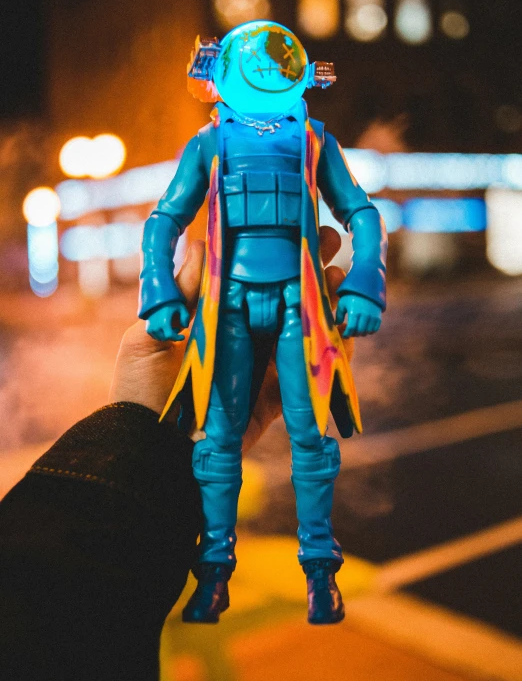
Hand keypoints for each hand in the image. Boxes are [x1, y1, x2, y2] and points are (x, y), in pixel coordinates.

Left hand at [109, 227, 360, 449]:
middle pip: (283, 297)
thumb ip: (180, 295)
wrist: (150, 454)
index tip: (294, 226)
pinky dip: (334, 351)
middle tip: (333, 241)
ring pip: (303, 328)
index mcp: (213, 318)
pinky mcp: (275, 398)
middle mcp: (241, 337)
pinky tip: (346, 325)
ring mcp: (260, 366)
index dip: (272, 253)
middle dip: (310, 268)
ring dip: (327, 301)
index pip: (249, 278)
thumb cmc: (139, 391)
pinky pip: (310, 371)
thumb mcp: (149, 338)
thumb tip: (200, 241)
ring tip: (341, 275)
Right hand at [146, 302, 189, 341]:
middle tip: (177, 329)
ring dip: (166, 336)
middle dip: (173, 336)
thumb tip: (185, 326)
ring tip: (171, 328)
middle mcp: (155, 326)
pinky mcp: (148, 328)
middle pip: (165, 338)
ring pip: (159, 338)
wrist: (155, 298)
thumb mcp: (180, 307)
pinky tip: (165, 329)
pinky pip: (154, 336)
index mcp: (163, 322)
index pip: (170, 336)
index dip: (177, 338)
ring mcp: (150, 328)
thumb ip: (185, 316)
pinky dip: (160, 335)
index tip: (183, 337)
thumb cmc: (169, 302)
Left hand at [335, 293, 381, 337]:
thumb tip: (337, 324)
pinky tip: (365, 330)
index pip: (351, 328)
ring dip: (362, 334)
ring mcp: (372, 316)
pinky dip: (370, 332)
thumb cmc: (352, 297)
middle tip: (351, 333)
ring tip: (358, 331)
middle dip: (354, 334)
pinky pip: (375, 329)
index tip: (344, 335)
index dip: (347, 334)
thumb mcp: (342, 303)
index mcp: (354, 312)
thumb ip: (339, 314)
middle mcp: (364, 315)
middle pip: (359, 331)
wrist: (366, 290)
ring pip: (367, 331)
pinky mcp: (378, 317)